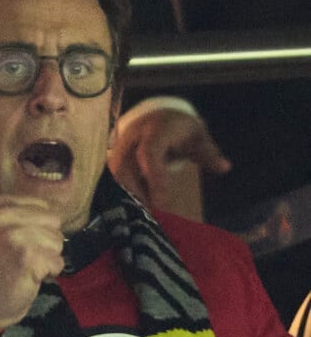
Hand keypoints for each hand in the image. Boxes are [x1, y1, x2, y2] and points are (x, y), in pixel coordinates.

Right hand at [0, 196, 64, 329]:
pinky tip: (29, 276)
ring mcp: (15, 235)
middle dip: (46, 242)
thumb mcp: (1, 229)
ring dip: (47, 258)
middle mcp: (2, 216)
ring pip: (58, 240)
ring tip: (25, 266)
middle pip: (54, 221)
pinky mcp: (28, 256)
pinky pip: (58, 261)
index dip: (39, 228)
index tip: (17, 244)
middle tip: (23, 256)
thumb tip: (58, 212)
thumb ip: (25, 214)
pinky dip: (49, 273)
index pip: (43, 207)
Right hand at [108, 103, 230, 219]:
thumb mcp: (196, 136)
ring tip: (142, 219)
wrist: (155, 116)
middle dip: (136, 194)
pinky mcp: (112, 162)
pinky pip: (111, 182)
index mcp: (154, 130)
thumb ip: (207, 153)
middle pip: (124, 168)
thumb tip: (225, 167)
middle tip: (151, 218)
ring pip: (114, 178)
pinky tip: (133, 213)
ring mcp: (118, 149)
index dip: (153, 179)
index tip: (162, 204)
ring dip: (127, 199)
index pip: (149, 153)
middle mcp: (131, 138)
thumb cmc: (178, 130)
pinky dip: (122, 197)